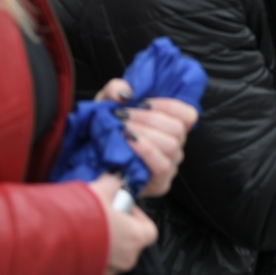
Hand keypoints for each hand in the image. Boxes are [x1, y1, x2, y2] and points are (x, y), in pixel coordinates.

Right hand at [89, 174, 157, 274]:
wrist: (53, 237)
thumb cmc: (83, 216)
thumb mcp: (102, 189)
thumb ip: (114, 183)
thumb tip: (115, 179)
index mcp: (135, 238)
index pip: (150, 230)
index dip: (139, 217)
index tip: (125, 206)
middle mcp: (125, 259)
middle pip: (132, 243)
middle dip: (121, 229)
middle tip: (106, 215)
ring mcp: (108, 270)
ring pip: (114, 255)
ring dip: (106, 242)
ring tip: (91, 227)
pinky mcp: (91, 274)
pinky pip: (98, 263)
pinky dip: (93, 252)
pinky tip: (81, 238)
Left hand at [92, 80, 197, 199]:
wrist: (87, 164)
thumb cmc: (104, 134)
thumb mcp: (106, 106)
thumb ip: (115, 90)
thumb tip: (126, 92)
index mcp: (169, 127)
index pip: (188, 115)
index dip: (169, 106)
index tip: (143, 102)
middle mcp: (175, 146)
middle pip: (177, 129)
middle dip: (148, 119)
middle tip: (123, 117)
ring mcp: (170, 166)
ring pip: (172, 145)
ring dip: (145, 134)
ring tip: (123, 130)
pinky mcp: (160, 183)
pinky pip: (162, 165)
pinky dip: (146, 150)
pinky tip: (130, 144)